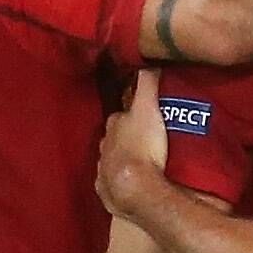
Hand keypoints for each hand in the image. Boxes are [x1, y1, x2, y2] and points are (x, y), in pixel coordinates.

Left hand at [95, 79, 170, 218]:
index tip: (145, 114)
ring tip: (142, 161)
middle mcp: (104, 146)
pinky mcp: (107, 191)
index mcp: (114, 125)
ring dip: (123, 158)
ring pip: (112, 159)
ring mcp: (103, 169)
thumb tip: (146, 61)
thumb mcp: (148, 108)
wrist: (134, 189)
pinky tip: (132, 182)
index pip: (121, 115)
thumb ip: (147, 83)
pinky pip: (112, 182)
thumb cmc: (143, 146)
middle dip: (127, 136)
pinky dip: (120, 179)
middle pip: (115, 137)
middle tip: (147, 139)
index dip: (132, 113)